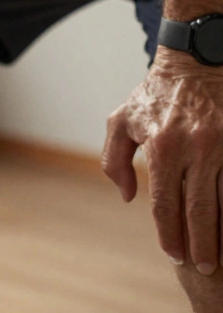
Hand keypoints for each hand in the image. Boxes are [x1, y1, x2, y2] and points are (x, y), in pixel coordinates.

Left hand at [103, 48, 222, 273]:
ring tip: (220, 255)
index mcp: (162, 145)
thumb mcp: (122, 121)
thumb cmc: (153, 95)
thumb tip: (128, 197)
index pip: (165, 202)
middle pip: (200, 209)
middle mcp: (196, 147)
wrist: (195, 63)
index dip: (169, 233)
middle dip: (202, 243)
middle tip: (202, 266)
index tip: (174, 254)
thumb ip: (115, 160)